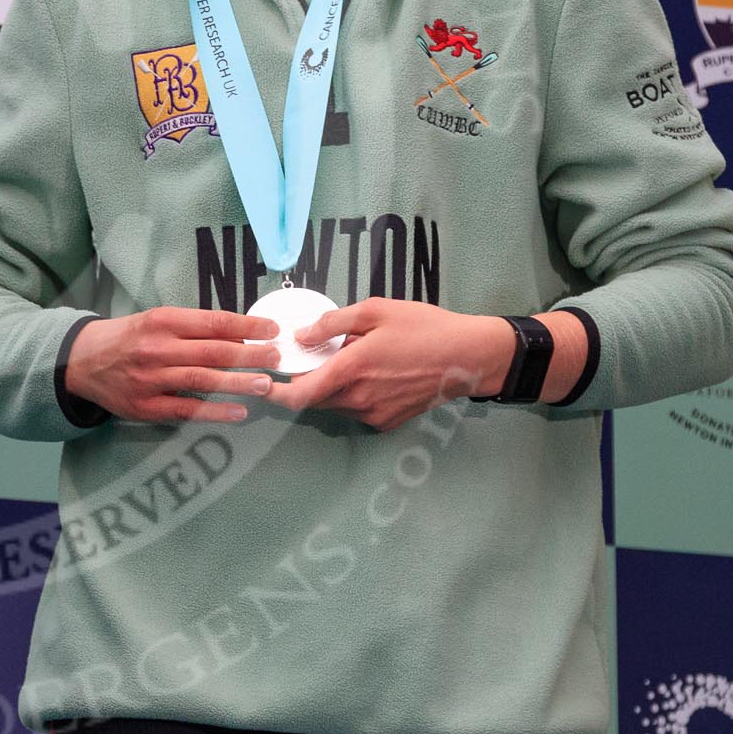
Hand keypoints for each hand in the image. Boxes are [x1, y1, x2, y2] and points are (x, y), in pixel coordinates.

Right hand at [65, 307, 279, 422]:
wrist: (82, 360)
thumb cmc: (128, 338)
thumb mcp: (156, 321)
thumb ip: (193, 329)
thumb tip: (240, 336)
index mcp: (162, 321)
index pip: (214, 322)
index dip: (247, 326)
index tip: (273, 329)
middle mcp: (157, 348)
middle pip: (213, 351)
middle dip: (251, 355)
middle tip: (278, 357)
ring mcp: (150, 379)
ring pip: (203, 380)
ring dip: (239, 383)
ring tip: (267, 384)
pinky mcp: (145, 406)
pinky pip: (186, 409)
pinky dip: (215, 411)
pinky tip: (239, 411)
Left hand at [255, 298, 508, 430]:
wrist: (469, 357)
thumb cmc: (424, 328)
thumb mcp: (375, 311)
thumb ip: (332, 323)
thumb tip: (300, 336)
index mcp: (352, 370)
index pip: (299, 394)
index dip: (275, 392)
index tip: (262, 381)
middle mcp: (359, 399)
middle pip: (313, 399)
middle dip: (304, 381)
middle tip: (309, 357)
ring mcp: (375, 414)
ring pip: (334, 405)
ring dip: (329, 387)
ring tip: (348, 360)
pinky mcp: (388, 422)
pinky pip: (356, 410)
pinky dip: (351, 395)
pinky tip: (370, 373)